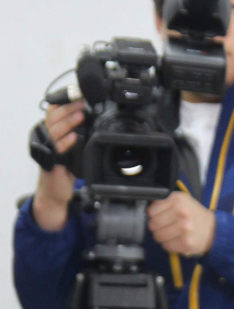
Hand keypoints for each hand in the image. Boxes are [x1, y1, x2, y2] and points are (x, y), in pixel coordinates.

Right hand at [32, 101, 83, 230]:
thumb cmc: (64, 172)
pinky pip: (58, 149)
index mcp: (52, 133)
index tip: (78, 95)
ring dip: (68, 121)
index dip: (64, 103)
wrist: (56, 193)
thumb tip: (92, 122)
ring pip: (55, 130)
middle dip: (68, 108)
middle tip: (81, 102)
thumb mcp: (72, 151)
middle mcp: (47, 139)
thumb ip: (77, 136)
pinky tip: (75, 137)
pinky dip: (66, 142)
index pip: (54, 112)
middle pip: (53, 117)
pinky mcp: (52, 162)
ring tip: (80, 114)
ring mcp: (48, 150)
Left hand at [148, 191, 215, 256]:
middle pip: (153, 224)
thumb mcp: (183, 201)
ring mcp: (184, 229)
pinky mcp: (186, 243)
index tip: (159, 217)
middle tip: (164, 227)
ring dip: (162, 237)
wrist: (215, 230)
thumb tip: (149, 211)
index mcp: (178, 200)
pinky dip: (169, 245)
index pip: (152, 210)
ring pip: (158, 236)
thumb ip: (166, 203)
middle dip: (157, 227)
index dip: (153, 216)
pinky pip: (167, 246)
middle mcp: (181, 213)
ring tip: (171, 234)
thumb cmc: (196, 216)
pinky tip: (176, 240)